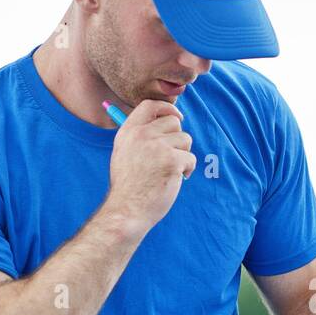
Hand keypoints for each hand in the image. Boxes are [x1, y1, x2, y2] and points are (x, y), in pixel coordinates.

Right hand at [105, 99, 196, 230]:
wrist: (127, 209)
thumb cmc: (129, 186)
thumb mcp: (124, 153)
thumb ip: (140, 136)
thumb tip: (167, 122)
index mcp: (129, 131)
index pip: (150, 105)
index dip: (167, 108)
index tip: (176, 117)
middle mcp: (142, 135)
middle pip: (174, 122)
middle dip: (178, 138)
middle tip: (171, 157)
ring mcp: (158, 147)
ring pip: (185, 139)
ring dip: (183, 155)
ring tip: (171, 170)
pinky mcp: (172, 160)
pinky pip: (191, 158)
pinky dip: (188, 169)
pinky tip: (176, 179)